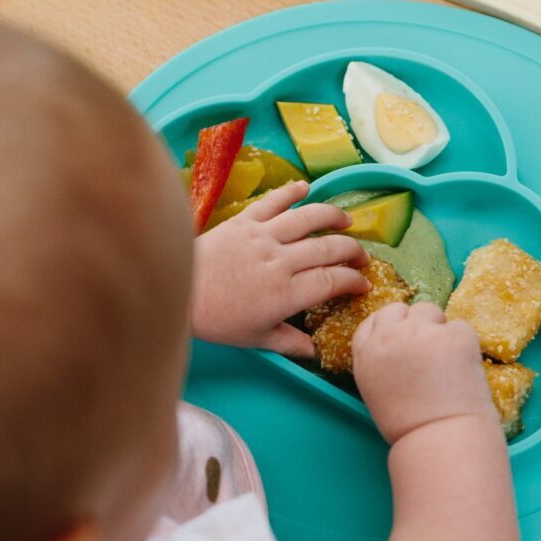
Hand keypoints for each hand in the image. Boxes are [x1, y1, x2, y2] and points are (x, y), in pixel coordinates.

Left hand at [191, 181, 369, 355]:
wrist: (179, 292)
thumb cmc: (218, 320)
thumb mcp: (257, 338)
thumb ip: (291, 343)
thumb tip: (316, 352)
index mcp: (287, 293)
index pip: (333, 281)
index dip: (354, 281)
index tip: (362, 284)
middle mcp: (281, 262)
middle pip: (329, 248)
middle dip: (352, 251)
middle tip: (362, 257)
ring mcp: (263, 238)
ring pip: (308, 219)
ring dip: (333, 217)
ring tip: (347, 222)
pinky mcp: (244, 222)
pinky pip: (273, 202)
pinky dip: (291, 192)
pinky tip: (306, 188)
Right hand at [352, 302, 495, 443]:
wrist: (439, 439)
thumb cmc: (410, 428)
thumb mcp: (377, 391)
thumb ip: (382, 361)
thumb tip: (402, 343)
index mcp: (366, 353)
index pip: (374, 320)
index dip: (392, 326)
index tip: (404, 337)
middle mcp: (390, 336)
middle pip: (401, 309)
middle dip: (415, 322)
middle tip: (430, 350)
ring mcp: (422, 332)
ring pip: (432, 311)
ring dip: (440, 330)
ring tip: (447, 363)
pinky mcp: (453, 334)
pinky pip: (461, 327)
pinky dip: (465, 344)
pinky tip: (463, 371)